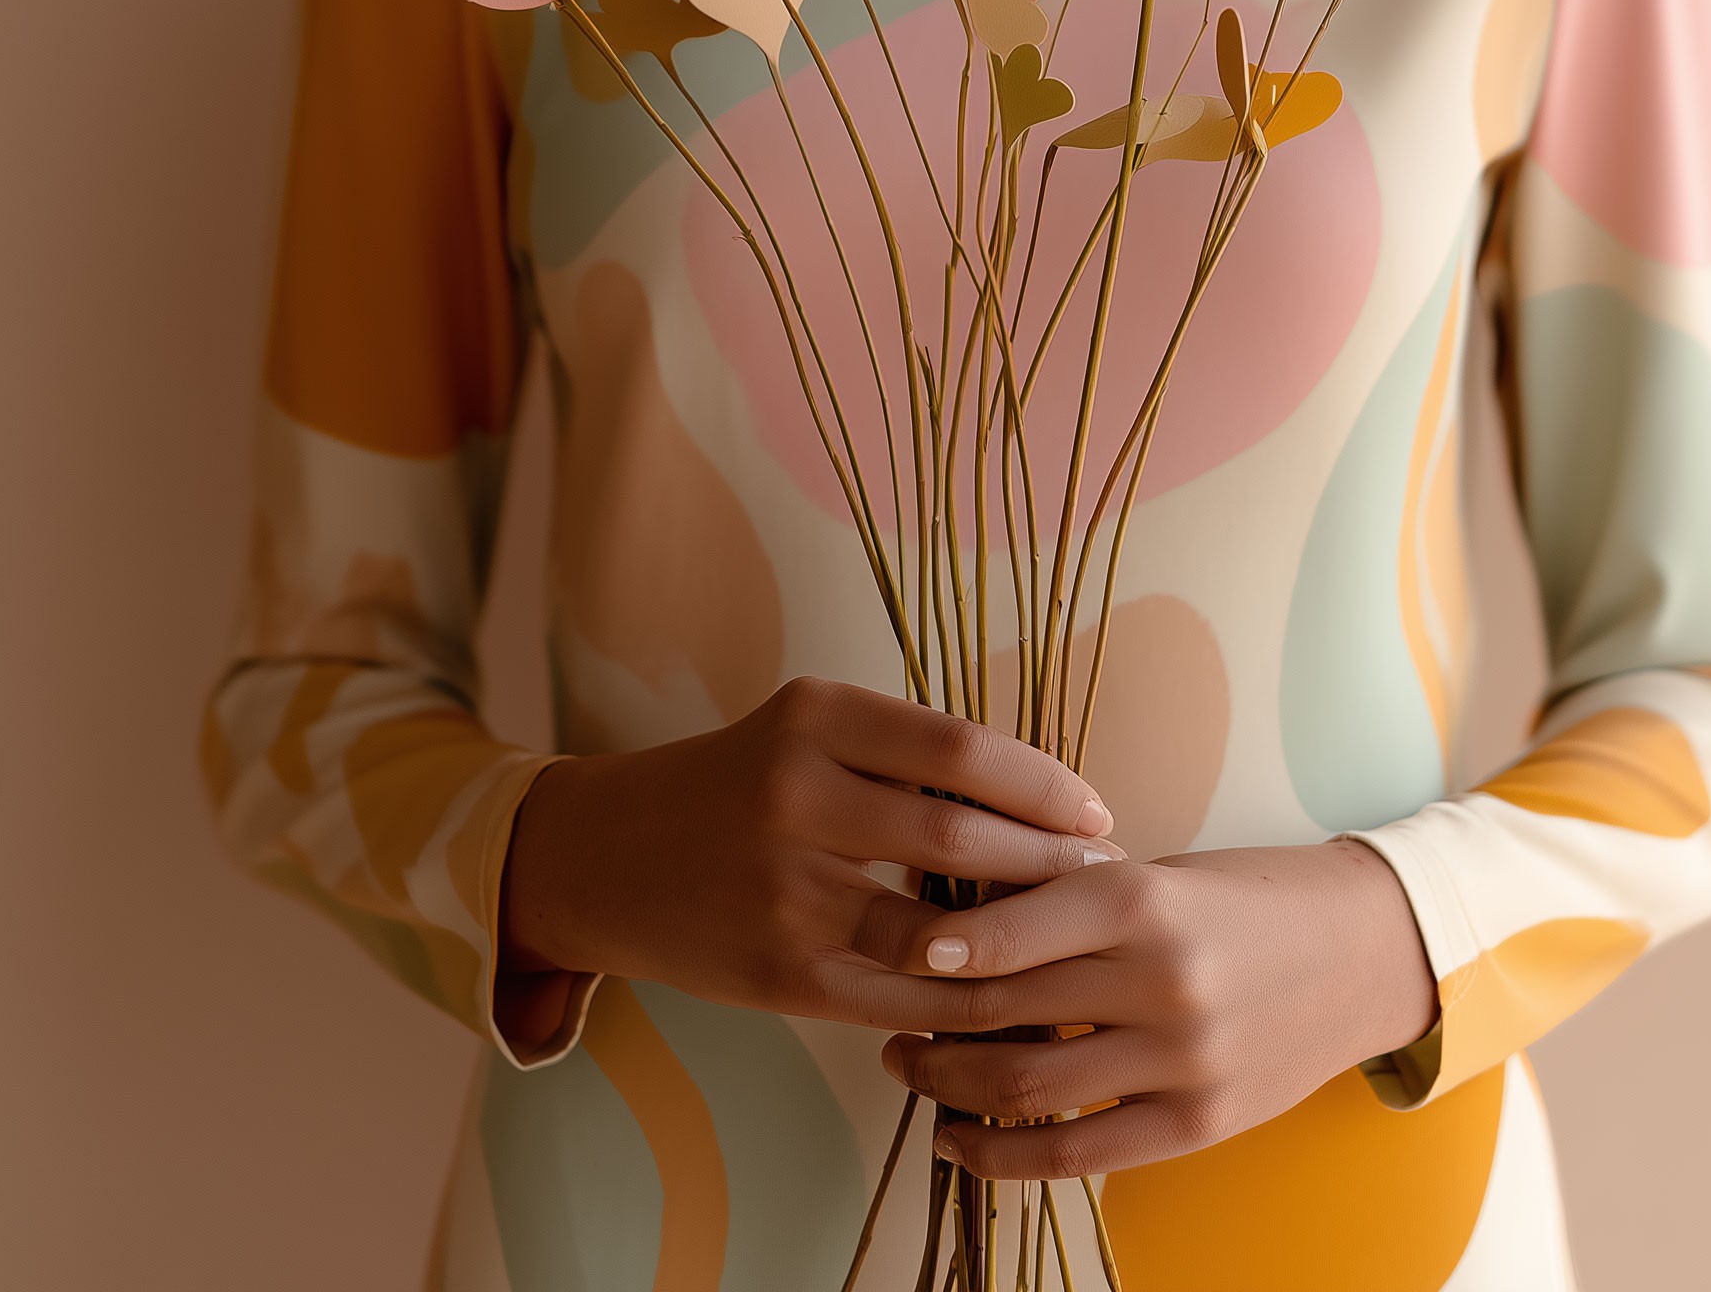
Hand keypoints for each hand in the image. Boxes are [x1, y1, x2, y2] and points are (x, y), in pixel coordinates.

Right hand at [495, 677, 1122, 1047]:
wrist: (603, 855)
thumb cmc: (734, 784)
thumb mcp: (807, 731)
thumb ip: (905, 756)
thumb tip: (1040, 802)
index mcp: (816, 716)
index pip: (961, 748)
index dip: (1044, 785)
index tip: (1096, 812)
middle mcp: (795, 792)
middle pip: (958, 834)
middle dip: (1048, 863)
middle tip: (1106, 876)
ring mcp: (783, 888)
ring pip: (936, 925)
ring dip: (1017, 940)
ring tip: (1071, 940)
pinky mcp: (777, 970)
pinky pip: (897, 990)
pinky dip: (961, 994)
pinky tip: (1005, 991)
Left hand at [870, 839, 1439, 1178]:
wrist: (1362, 950)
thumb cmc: (1244, 896)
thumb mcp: (1159, 873)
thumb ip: (1070, 899)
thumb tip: (953, 918)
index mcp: (1143, 899)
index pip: (1007, 930)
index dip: (931, 946)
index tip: (885, 948)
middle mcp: (1159, 980)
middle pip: (1002, 1008)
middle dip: (922, 1012)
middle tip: (878, 1007)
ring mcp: (1181, 1060)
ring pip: (1025, 1086)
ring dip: (946, 1083)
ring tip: (905, 1064)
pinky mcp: (1198, 1123)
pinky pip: (1076, 1154)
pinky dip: (1001, 1154)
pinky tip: (958, 1139)